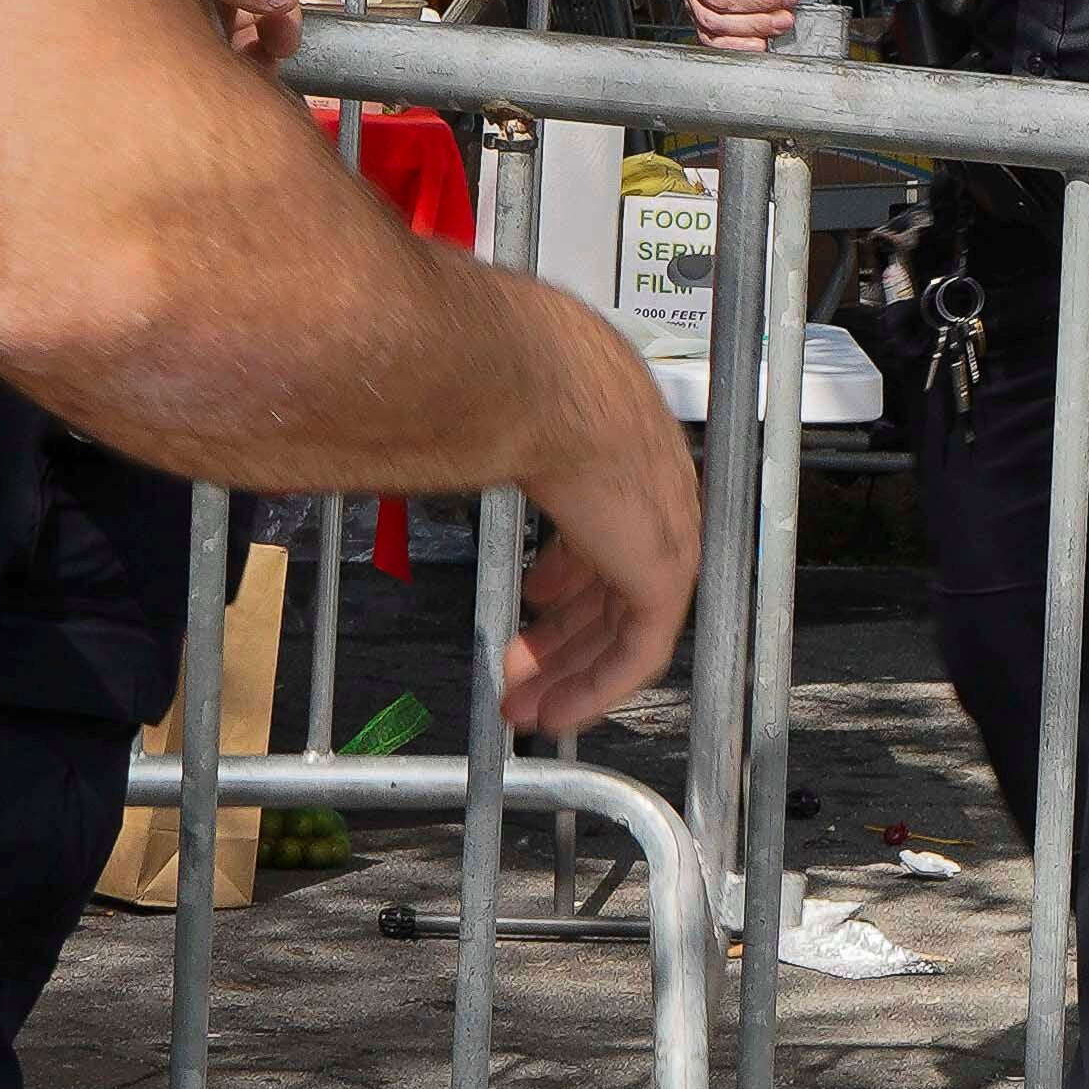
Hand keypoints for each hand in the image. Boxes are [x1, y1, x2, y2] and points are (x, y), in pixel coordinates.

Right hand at [497, 288, 700, 736]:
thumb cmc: (503, 375)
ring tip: (526, 708)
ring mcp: (665, 530)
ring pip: (626, 625)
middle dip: (563, 634)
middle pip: (614, 581)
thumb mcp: (494, 412)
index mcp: (621, 447)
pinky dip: (600, 686)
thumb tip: (423, 434)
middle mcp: (656, 489)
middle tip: (519, 671)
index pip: (607, 526)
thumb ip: (480, 441)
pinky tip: (561, 713)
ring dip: (572, 672)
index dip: (570, 572)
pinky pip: (640, 649)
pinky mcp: (662, 572)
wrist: (535, 384)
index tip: (533, 602)